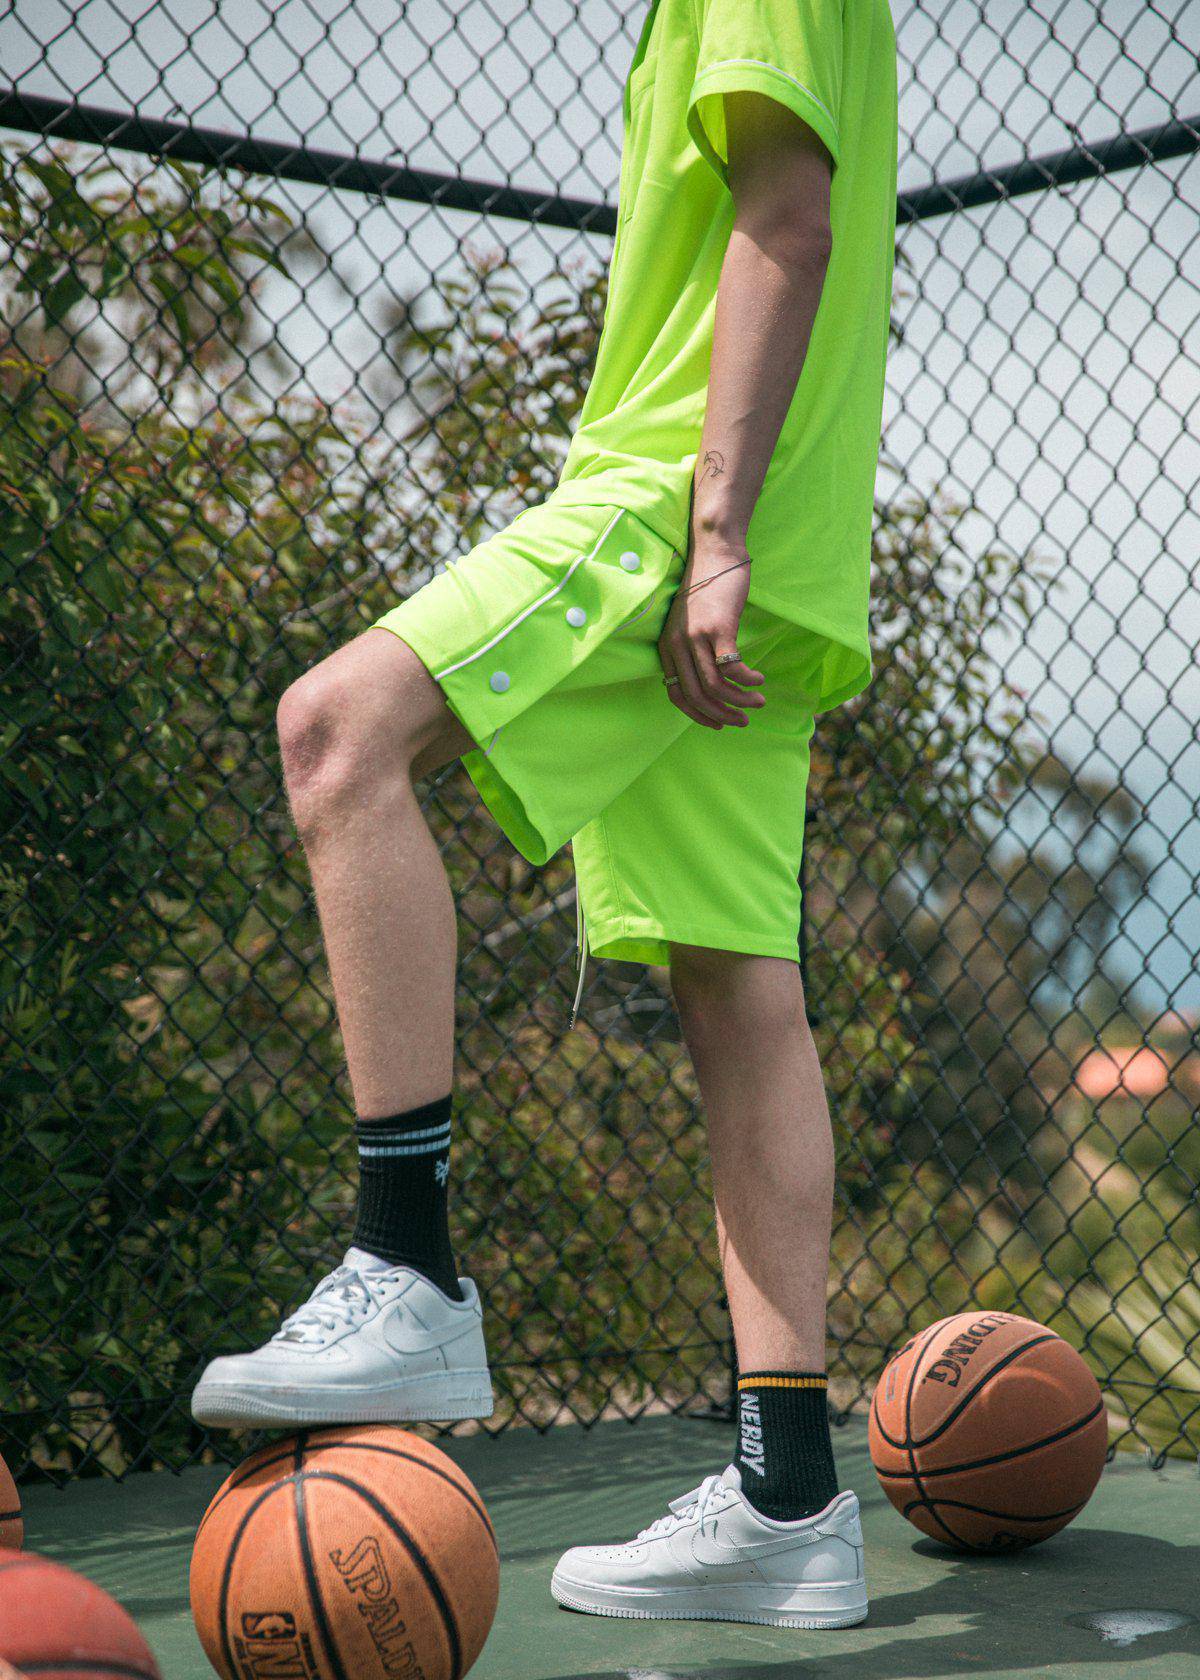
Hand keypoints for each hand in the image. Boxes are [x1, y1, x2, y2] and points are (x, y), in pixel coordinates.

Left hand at [658, 533, 765, 728]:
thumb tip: (711, 678)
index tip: (718, 722)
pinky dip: (747, 680)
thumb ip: (692, 647)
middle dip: (721, 714)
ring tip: (757, 703)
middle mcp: (677, 644)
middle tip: (742, 721)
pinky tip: (758, 679)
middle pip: (697, 694)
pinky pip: (732, 667)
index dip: (697, 714)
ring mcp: (696, 636)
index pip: (676, 693)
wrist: (715, 550)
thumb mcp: (689, 621)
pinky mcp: (719, 628)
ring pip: (715, 685)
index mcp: (666, 646)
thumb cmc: (707, 586)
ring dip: (739, 700)